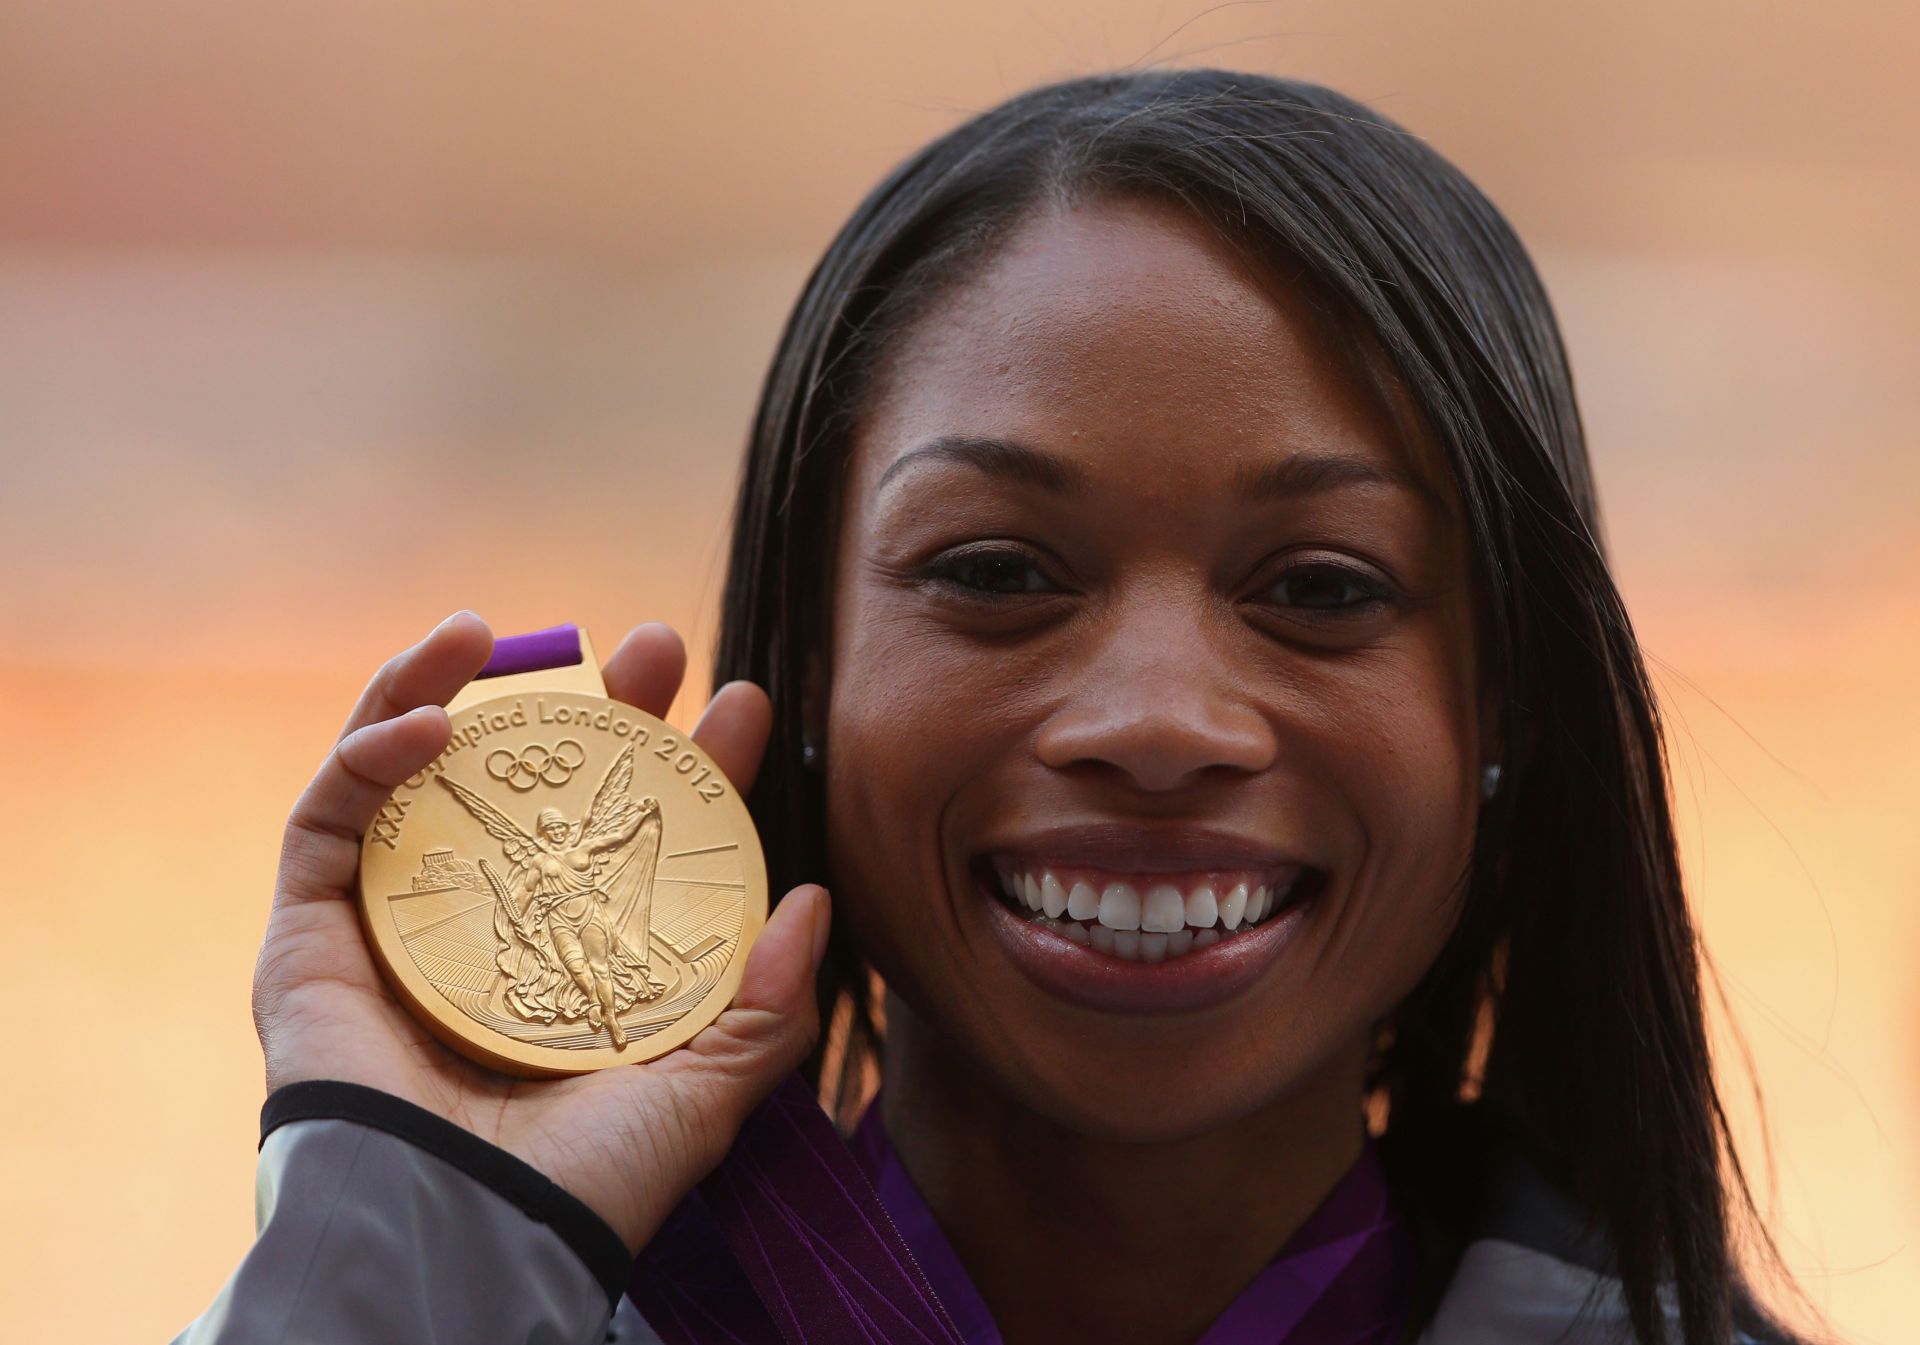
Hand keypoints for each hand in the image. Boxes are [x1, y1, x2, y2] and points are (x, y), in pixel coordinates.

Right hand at [252, 611, 830, 1251]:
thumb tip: (813, 900)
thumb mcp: (703, 1091)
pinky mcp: (310, 930)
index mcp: (573, 957)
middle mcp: (485, 928)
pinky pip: (329, 815)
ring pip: (414, 777)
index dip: (688, 768)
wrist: (465, 1236)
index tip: (742, 705)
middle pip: (531, 787)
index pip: (632, 837)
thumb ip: (763, 1005)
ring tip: (494, 630)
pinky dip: (369, 750)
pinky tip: (432, 721)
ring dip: (447, 688)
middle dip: (590, 706)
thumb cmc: (582, 1181)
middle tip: (651, 646)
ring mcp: (394, 923)